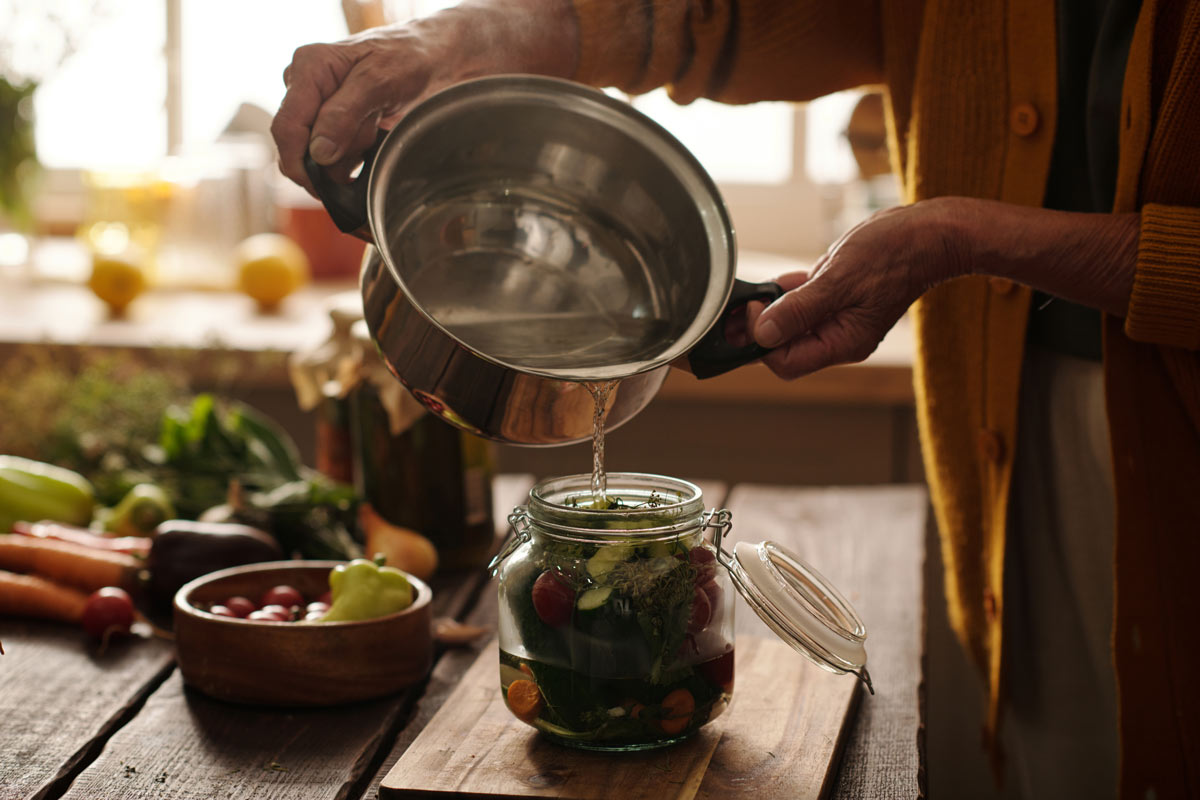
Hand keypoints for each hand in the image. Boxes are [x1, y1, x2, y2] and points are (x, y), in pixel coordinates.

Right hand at [271, 1, 578, 192]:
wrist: (443, 57)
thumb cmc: (413, 56)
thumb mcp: (380, 80)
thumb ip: (344, 114)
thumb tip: (318, 152)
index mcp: (310, 69)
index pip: (287, 126)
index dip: (300, 161)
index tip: (322, 186)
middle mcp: (310, 89)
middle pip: (298, 147)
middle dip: (324, 170)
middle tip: (353, 185)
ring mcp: (325, 110)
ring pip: (318, 159)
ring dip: (345, 169)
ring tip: (376, 153)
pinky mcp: (342, 128)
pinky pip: (337, 161)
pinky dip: (356, 169)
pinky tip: (376, 159)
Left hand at [752, 200, 964, 379]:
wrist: (929, 233)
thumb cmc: (896, 254)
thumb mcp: (841, 279)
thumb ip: (800, 309)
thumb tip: (762, 333)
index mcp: (843, 342)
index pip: (786, 362)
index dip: (762, 341)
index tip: (753, 308)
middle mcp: (839, 335)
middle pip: (784, 348)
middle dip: (757, 329)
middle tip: (738, 306)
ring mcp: (838, 316)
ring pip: (790, 324)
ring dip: (768, 310)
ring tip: (750, 295)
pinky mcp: (837, 296)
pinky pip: (803, 301)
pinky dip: (785, 292)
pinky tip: (773, 283)